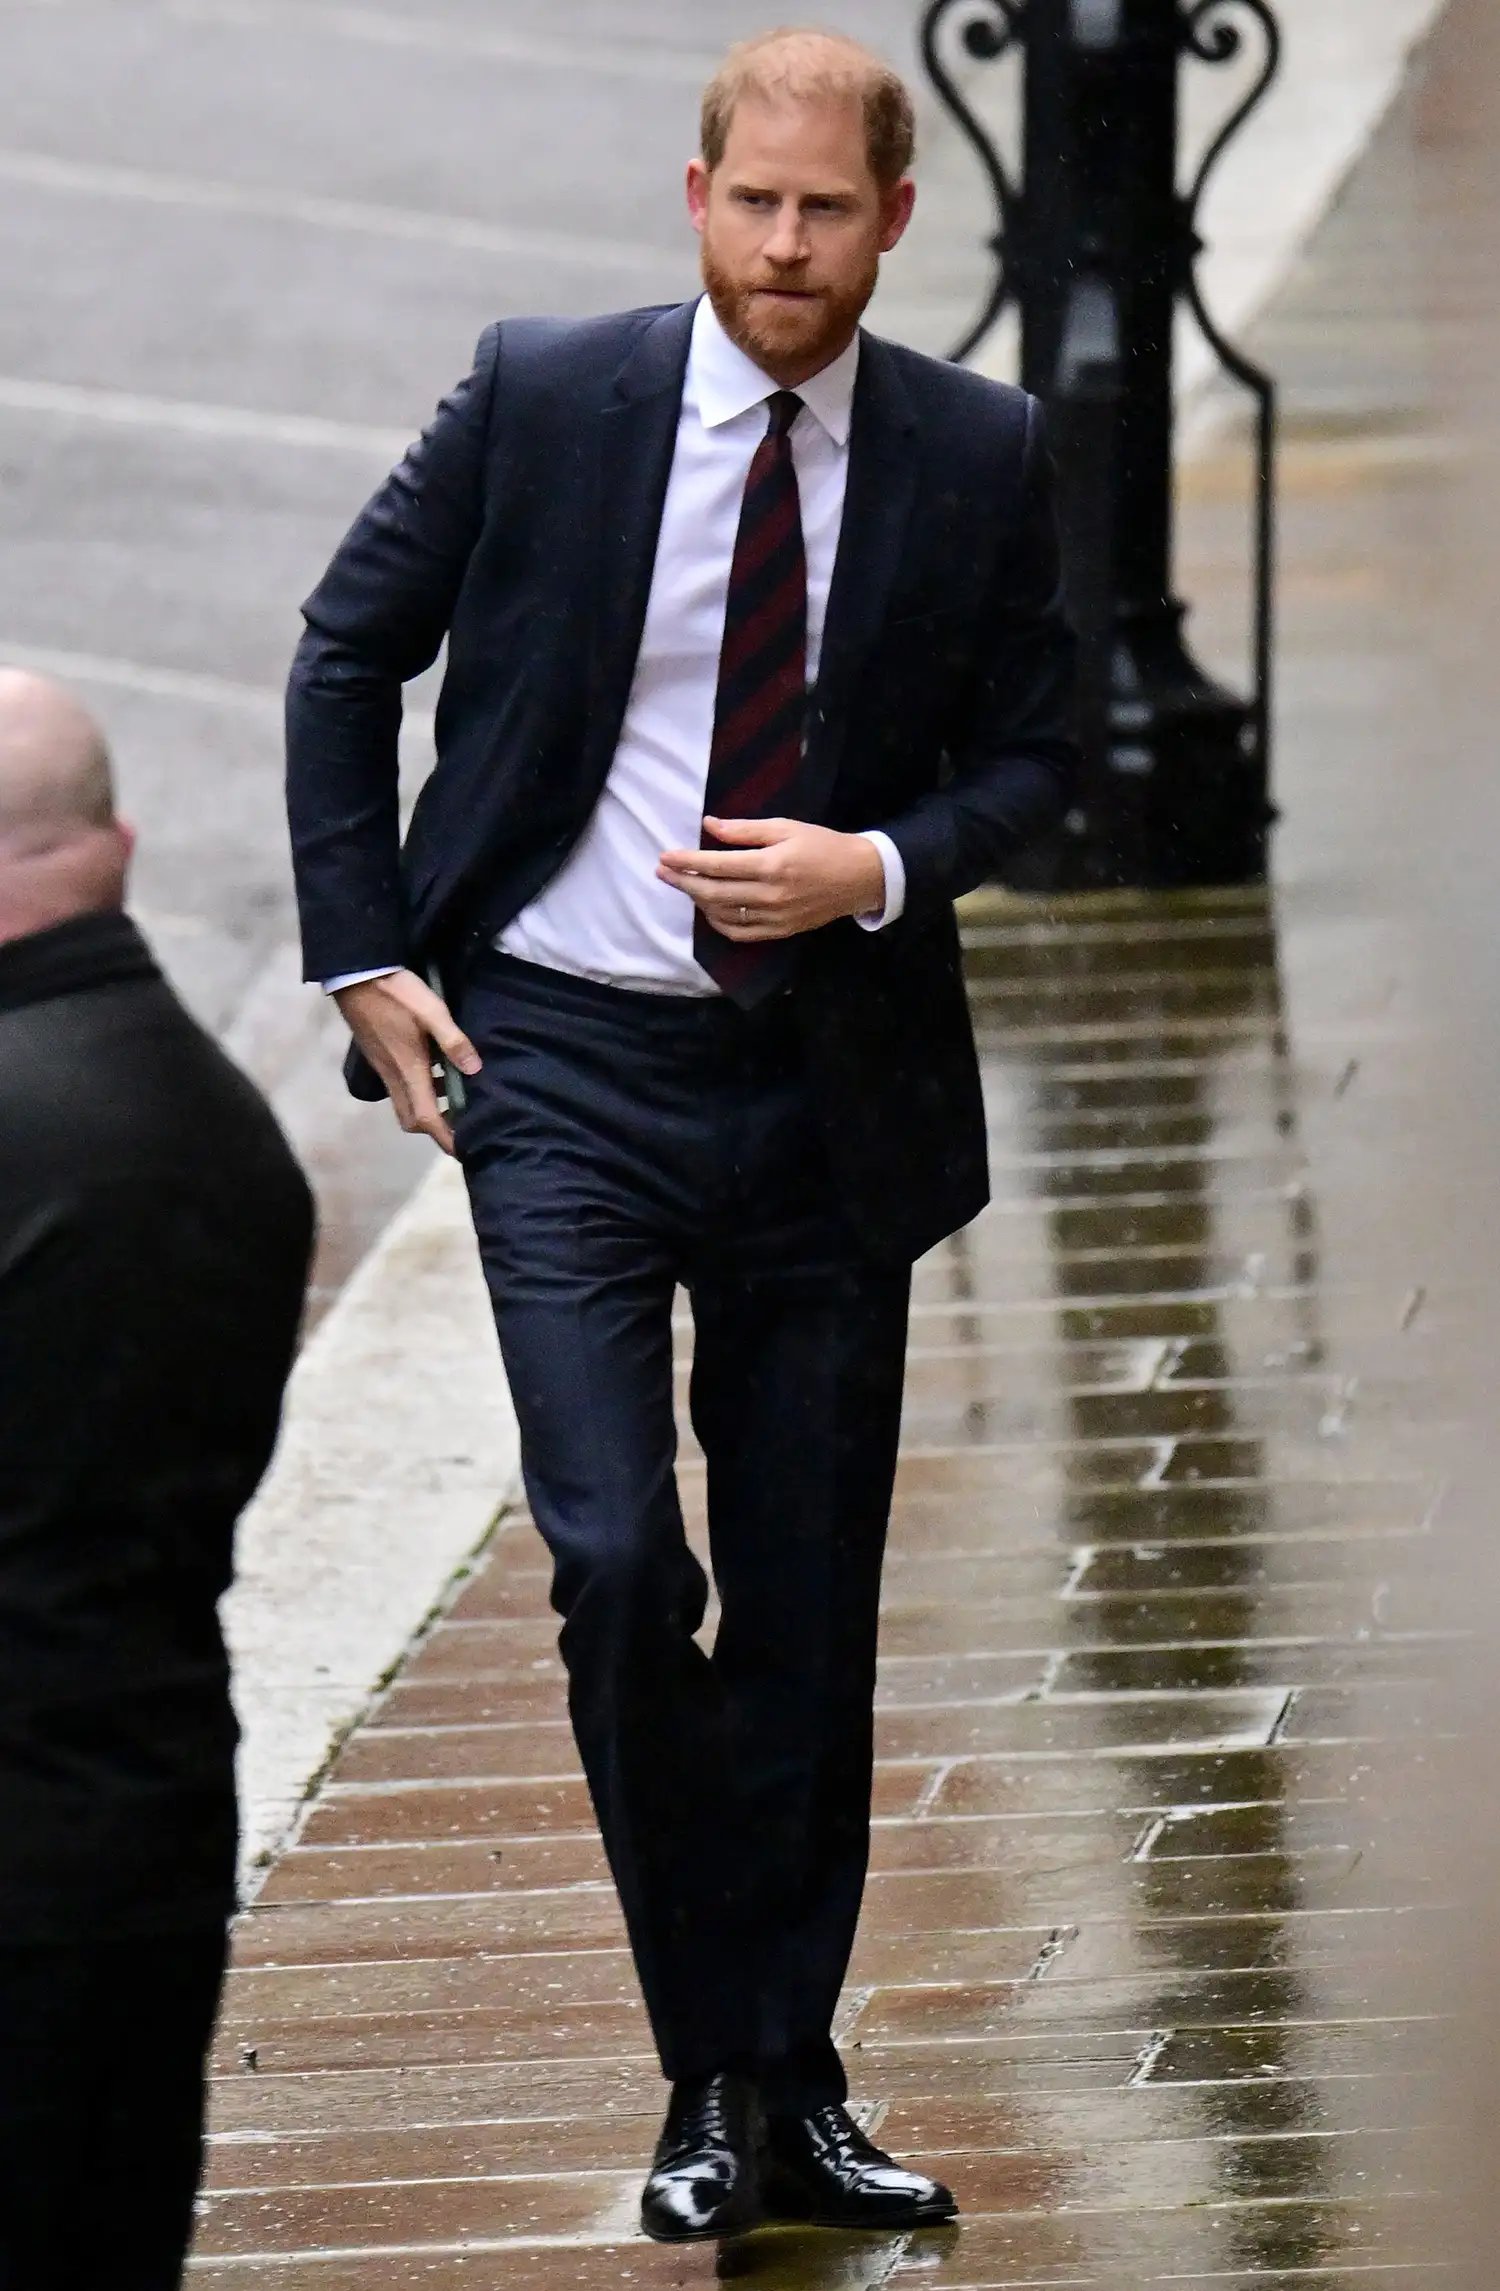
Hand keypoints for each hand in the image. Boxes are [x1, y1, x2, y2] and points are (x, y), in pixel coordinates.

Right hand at [334, 968, 480, 1155]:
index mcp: (409, 1070)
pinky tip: (434, 1070)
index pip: (426, 1119)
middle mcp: (393, 1076)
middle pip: (411, 1120)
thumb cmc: (395, 993)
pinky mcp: (378, 1057)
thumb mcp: (432, 1011)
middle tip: (461, 1121)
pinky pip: (399, 1087)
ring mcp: (382, 1068)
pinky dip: (418, 1091)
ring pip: (404, 1104)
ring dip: (427, 1108)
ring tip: (454, 1096)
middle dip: (435, 1128)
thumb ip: (454, 1041)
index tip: (464, 1149)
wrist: (356, 975)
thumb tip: (475, 1069)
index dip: (445, 1138)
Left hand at [656, 818, 886, 940]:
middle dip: (683, 882)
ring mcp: (775, 917)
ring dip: (698, 901)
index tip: (665, 856)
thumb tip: (709, 826)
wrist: (859, 877)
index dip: (686, 861)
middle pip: (713, 893)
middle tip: (662, 872)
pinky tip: (709, 908)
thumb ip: (745, 830)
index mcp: (771, 865)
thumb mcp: (786, 827)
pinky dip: (718, 922)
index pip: (717, 865)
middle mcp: (770, 895)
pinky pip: (739, 933)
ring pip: (722, 915)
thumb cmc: (822, 845)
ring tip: (685, 886)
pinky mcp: (780, 932)